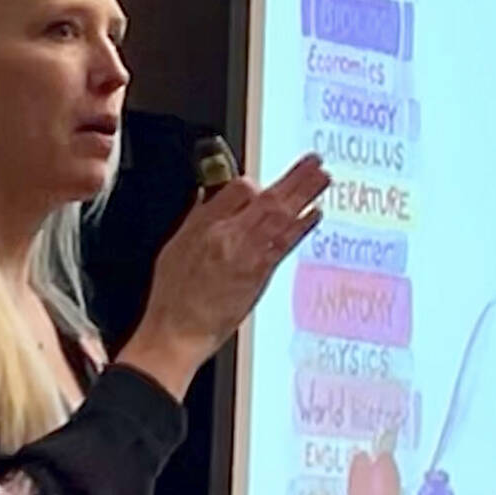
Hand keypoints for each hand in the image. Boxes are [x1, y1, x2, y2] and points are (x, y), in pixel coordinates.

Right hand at [119, 154, 328, 398]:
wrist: (176, 333)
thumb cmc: (172, 297)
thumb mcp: (175, 247)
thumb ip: (198, 219)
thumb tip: (211, 196)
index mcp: (203, 226)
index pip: (236, 189)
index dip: (254, 183)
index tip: (267, 183)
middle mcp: (226, 235)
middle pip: (265, 197)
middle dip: (293, 177)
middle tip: (315, 161)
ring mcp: (245, 254)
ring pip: (279, 215)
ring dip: (305, 194)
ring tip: (323, 177)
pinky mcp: (258, 274)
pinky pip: (284, 244)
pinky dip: (301, 226)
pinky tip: (315, 214)